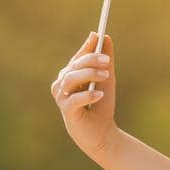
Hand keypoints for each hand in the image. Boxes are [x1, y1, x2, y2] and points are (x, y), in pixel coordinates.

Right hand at [52, 30, 117, 159]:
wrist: (102, 133)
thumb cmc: (102, 106)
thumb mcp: (107, 79)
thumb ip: (106, 60)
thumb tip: (105, 37)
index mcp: (71, 74)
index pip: (77, 57)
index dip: (87, 47)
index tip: (98, 36)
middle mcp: (62, 83)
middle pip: (74, 66)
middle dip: (91, 60)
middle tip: (107, 61)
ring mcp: (62, 97)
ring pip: (71, 79)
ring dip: (89, 75)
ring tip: (106, 75)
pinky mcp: (66, 111)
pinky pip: (73, 99)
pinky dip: (87, 96)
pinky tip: (99, 95)